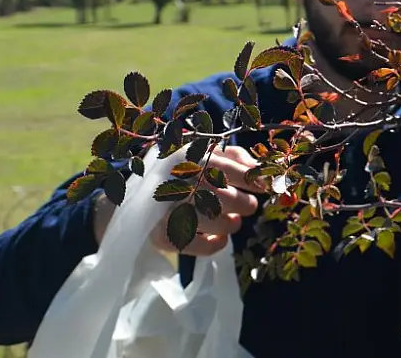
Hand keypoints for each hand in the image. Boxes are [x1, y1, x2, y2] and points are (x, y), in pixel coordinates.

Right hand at [92, 145, 262, 255]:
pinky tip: (219, 239)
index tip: (264, 187)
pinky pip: (197, 246)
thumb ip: (234, 157)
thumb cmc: (182, 170)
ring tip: (231, 220)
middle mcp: (178, 182)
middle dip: (244, 204)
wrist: (137, 193)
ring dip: (231, 224)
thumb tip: (258, 170)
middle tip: (246, 206)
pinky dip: (215, 245)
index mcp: (190, 157)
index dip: (253, 180)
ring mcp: (167, 210)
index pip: (231, 170)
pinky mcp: (160, 235)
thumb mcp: (205, 153)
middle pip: (226, 198)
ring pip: (216, 223)